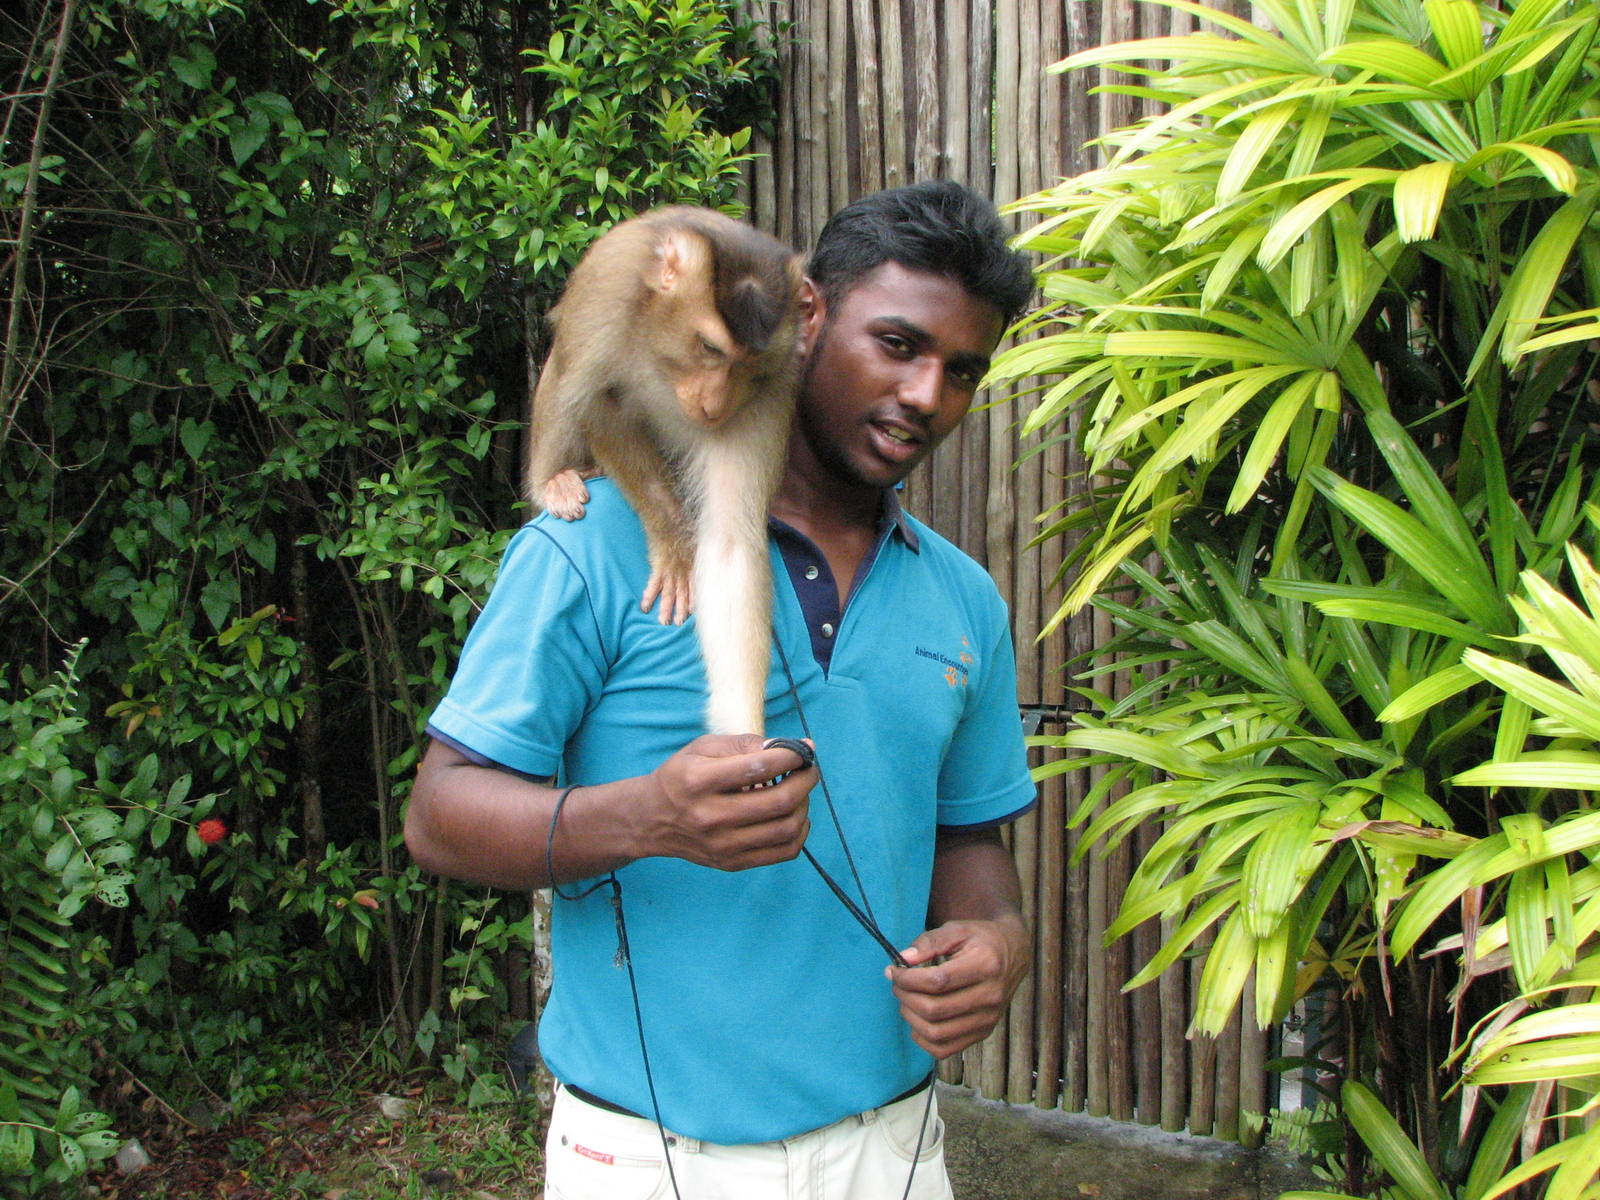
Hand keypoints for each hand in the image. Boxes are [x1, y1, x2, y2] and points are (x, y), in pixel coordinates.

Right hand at [633, 734, 814, 870]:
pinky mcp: (732, 863)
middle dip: (805, 780)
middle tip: (810, 769)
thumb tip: (785, 749)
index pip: (760, 767)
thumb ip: (742, 744)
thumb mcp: (702, 748)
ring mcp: (722, 845)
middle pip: (779, 801)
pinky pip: (784, 852)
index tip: (804, 749)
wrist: (652, 820)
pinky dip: (799, 831)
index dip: (791, 756)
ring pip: (787, 828)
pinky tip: (794, 815)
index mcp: (699, 781)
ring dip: (804, 805)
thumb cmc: (681, 777)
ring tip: (799, 791)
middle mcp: (710, 816)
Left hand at [886, 914, 1029, 1058]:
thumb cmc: (981, 939)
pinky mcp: (983, 1033)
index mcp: (986, 966)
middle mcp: (991, 997)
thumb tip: (903, 959)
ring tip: (906, 999)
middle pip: (935, 1010)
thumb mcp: (957, 929)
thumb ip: (929, 942)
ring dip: (911, 1018)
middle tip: (897, 983)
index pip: (938, 981)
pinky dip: (923, 1038)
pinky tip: (918, 1018)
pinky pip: (945, 1049)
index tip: (894, 970)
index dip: (908, 979)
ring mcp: (988, 1019)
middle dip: (906, 996)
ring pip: (937, 1034)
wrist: (1014, 953)